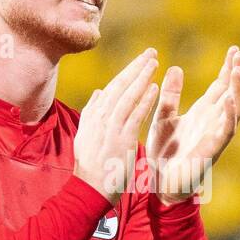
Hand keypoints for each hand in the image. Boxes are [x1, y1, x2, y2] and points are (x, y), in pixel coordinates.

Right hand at [73, 48, 159, 204]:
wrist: (90, 188)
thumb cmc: (91, 164)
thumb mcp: (85, 134)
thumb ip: (92, 112)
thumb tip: (99, 92)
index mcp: (94, 115)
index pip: (113, 87)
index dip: (128, 71)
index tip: (141, 59)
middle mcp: (101, 118)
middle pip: (120, 86)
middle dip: (136, 67)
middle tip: (151, 52)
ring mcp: (111, 128)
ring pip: (128, 97)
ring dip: (141, 78)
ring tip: (154, 63)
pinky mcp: (122, 140)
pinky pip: (134, 116)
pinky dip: (144, 101)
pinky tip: (155, 88)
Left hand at [145, 45, 239, 203]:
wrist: (160, 184)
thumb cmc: (163, 153)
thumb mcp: (163, 117)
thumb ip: (170, 95)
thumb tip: (176, 68)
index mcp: (203, 114)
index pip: (220, 87)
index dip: (228, 69)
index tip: (234, 50)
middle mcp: (213, 123)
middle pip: (232, 94)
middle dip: (237, 74)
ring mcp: (215, 136)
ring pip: (234, 110)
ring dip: (237, 90)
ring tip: (238, 70)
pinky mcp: (212, 151)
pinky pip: (225, 132)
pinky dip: (229, 115)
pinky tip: (229, 99)